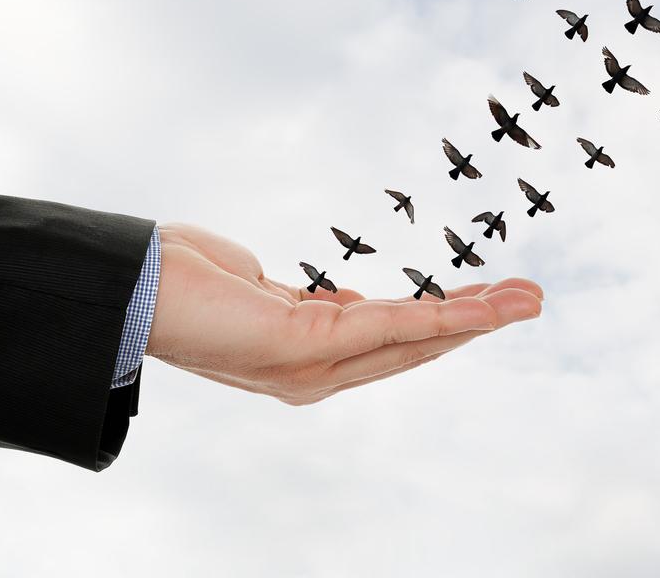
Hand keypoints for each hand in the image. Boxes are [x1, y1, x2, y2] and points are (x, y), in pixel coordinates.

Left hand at [146, 223, 542, 404]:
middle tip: (530, 300)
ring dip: (478, 316)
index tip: (485, 302)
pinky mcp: (308, 346)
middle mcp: (315, 375)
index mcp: (306, 360)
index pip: (388, 344)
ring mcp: (314, 366)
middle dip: (476, 322)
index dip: (443, 326)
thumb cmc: (183, 284)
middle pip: (413, 347)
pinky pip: (392, 325)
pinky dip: (445, 313)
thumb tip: (337, 300)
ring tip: (527, 299)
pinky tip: (486, 304)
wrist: (129, 290)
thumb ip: (307, 304)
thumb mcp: (263, 292)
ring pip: (414, 338)